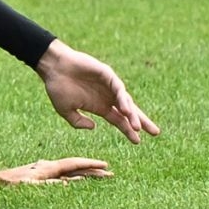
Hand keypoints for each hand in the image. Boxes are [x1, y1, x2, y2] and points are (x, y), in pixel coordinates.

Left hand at [0, 157, 112, 185]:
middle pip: (74, 168)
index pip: (74, 165)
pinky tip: (79, 180)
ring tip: (100, 177)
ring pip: (69, 172)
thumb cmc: (11, 186)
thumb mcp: (32, 186)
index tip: (106, 167)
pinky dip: (73, 178)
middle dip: (93, 170)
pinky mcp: (41, 176)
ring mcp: (45, 171)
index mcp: (47, 168)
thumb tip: (74, 182)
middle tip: (111, 174)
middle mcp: (48, 167)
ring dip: (85, 174)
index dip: (91, 165)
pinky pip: (61, 177)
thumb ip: (53, 185)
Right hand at [36, 41, 159, 142]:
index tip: (138, 142)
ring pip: (126, 101)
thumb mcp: (66, 111)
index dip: (128, 130)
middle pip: (128, 112)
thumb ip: (78, 122)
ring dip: (133, 115)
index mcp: (99, 106)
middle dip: (141, 122)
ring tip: (138, 127)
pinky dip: (123, 99)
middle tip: (155, 133)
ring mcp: (108, 85)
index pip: (119, 120)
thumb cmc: (57, 87)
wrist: (52, 67)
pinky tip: (127, 111)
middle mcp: (107, 97)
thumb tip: (94, 127)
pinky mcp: (107, 75)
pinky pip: (119, 88)